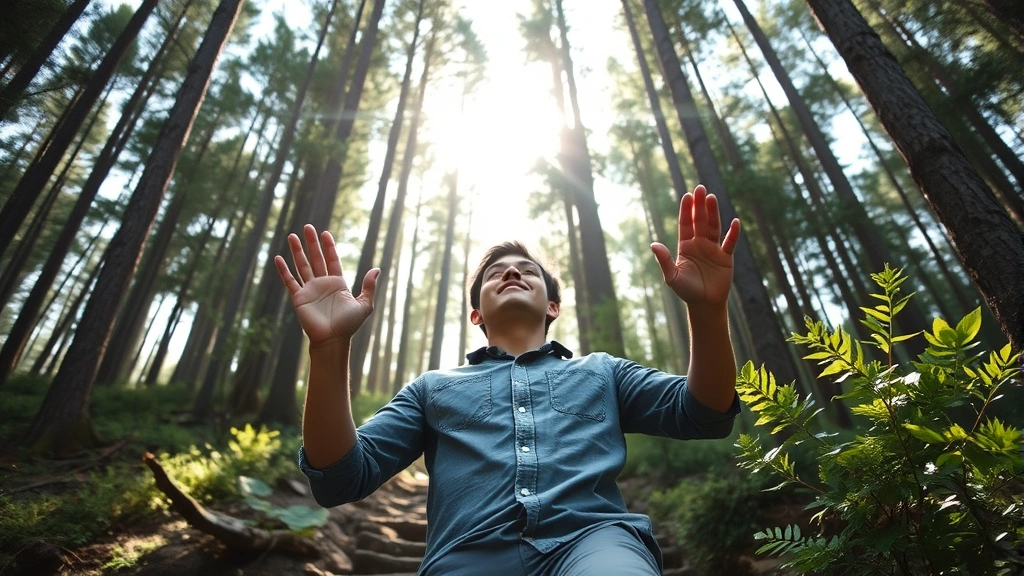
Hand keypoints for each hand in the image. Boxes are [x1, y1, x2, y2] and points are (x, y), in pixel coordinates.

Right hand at [274, 225, 378, 347]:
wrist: (333, 340)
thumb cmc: (349, 325)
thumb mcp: (364, 304)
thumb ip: (369, 286)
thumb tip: (377, 269)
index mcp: (337, 283)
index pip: (332, 260)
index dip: (329, 247)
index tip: (325, 233)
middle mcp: (322, 284)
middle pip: (315, 258)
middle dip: (311, 243)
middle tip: (307, 226)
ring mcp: (310, 290)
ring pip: (302, 266)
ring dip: (297, 251)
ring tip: (292, 236)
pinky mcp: (299, 297)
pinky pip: (290, 281)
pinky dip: (284, 270)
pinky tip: (278, 258)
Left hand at [651, 184, 740, 306]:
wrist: (704, 304)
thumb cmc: (686, 291)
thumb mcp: (672, 276)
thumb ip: (664, 260)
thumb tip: (653, 244)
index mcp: (685, 246)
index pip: (685, 224)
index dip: (686, 210)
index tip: (687, 195)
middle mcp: (699, 244)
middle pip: (700, 221)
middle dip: (699, 205)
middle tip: (700, 188)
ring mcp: (713, 250)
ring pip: (714, 227)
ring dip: (713, 213)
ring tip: (712, 198)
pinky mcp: (726, 258)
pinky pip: (730, 243)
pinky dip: (733, 234)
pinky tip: (735, 222)